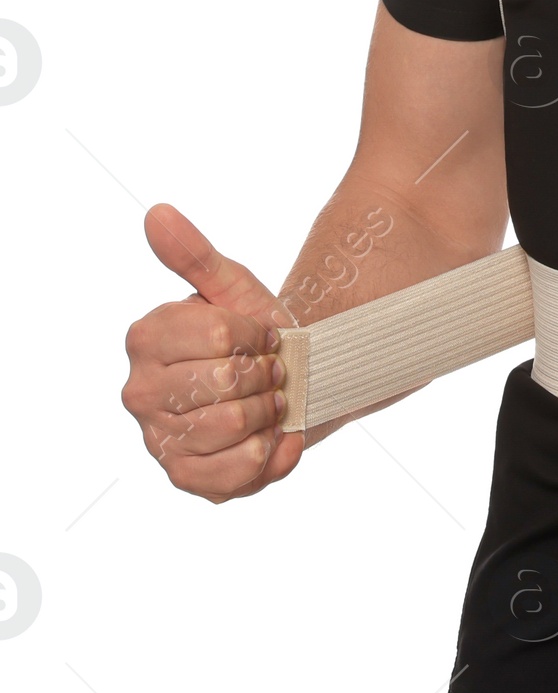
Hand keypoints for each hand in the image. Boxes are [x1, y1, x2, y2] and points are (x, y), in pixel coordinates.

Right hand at [122, 203, 304, 502]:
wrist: (284, 379)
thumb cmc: (254, 329)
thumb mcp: (233, 286)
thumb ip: (194, 253)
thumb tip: (156, 213)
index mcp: (145, 337)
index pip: (219, 335)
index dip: (257, 334)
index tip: (261, 334)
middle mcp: (139, 392)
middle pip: (226, 383)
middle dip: (266, 372)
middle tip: (269, 369)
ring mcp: (159, 440)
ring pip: (234, 426)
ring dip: (270, 411)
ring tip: (268, 400)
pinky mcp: (186, 479)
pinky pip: (238, 473)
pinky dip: (273, 454)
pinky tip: (273, 437)